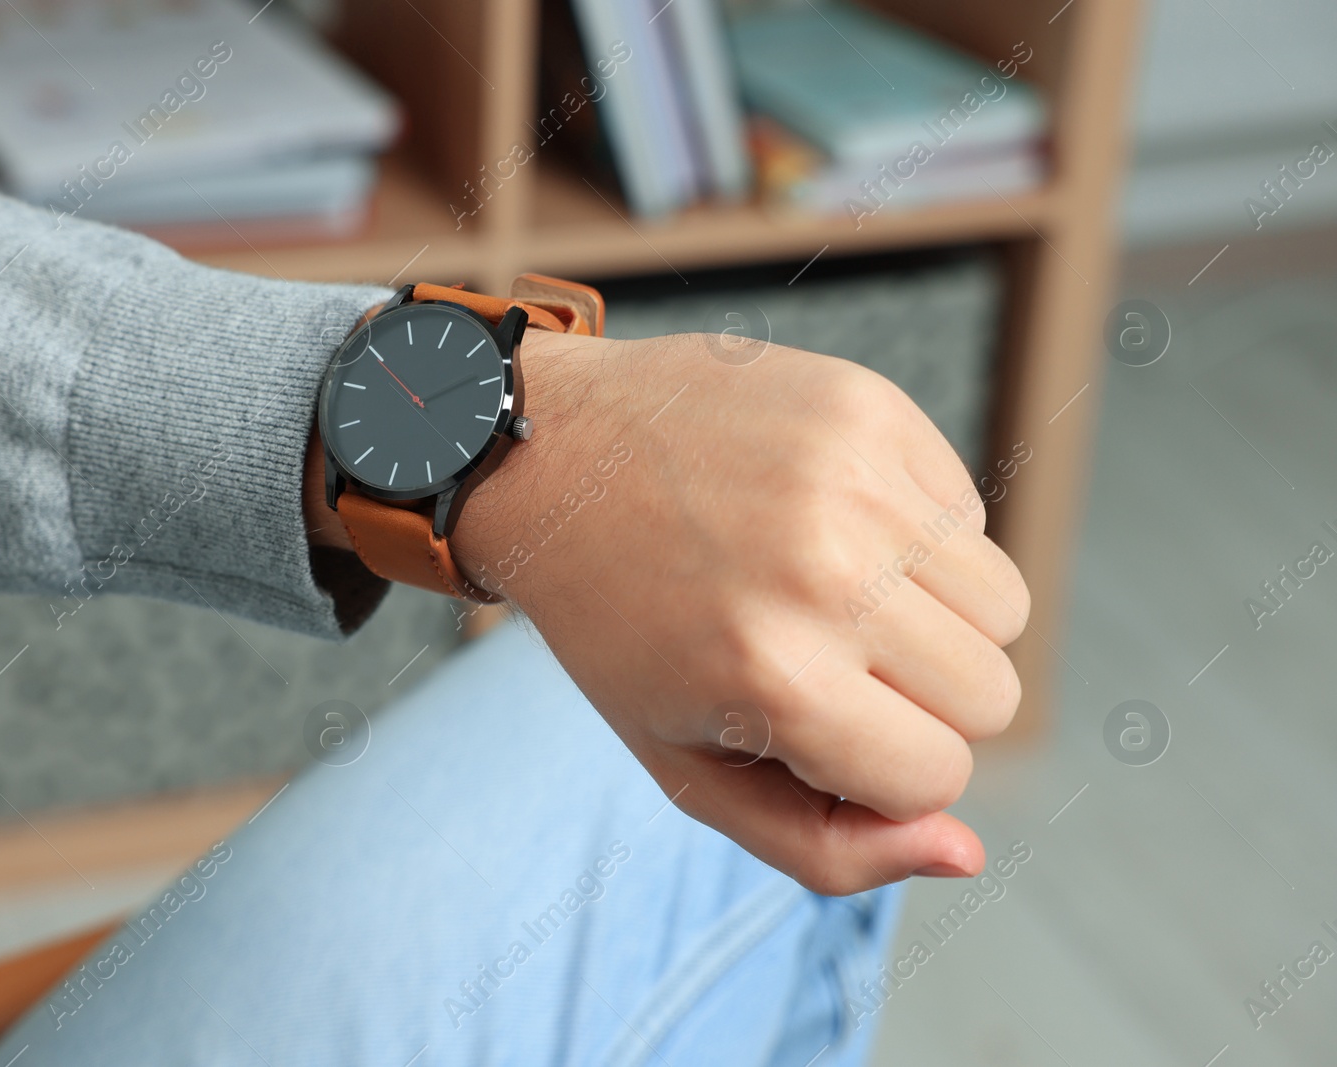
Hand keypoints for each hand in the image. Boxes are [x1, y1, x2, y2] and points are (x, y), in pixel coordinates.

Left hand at [447, 329, 1029, 895]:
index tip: (810, 724)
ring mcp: (854, 479)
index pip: (940, 775)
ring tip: (830, 590)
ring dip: (933, 617)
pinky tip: (826, 520)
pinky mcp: (869, 407)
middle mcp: (827, 574)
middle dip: (919, 699)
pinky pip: (970, 514)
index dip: (880, 767)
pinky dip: (918, 535)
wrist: (552, 456)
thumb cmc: (619, 627)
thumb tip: (965, 851)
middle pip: (992, 695)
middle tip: (823, 657)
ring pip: (1004, 605)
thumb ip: (824, 845)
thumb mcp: (686, 766)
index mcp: (774, 680)